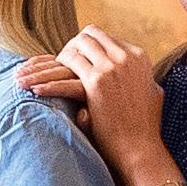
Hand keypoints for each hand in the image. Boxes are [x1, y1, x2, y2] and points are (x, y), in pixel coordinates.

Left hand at [50, 26, 174, 185]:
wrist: (142, 149)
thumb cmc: (146, 128)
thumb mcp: (151, 94)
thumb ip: (138, 80)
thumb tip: (133, 78)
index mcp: (138, 56)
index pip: (103, 37)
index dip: (84, 46)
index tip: (71, 58)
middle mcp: (125, 56)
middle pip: (87, 36)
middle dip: (67, 49)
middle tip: (52, 64)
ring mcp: (111, 67)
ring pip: (72, 51)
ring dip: (53, 63)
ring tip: (40, 77)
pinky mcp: (96, 83)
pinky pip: (64, 74)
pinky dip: (47, 82)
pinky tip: (35, 90)